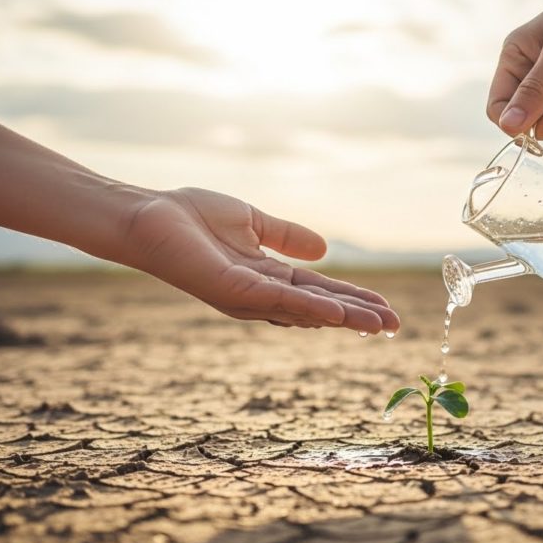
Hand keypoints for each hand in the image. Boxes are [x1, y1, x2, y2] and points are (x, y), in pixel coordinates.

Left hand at [124, 187, 399, 332]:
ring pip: (306, 310)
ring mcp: (247, 296)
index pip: (319, 291)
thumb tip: (325, 250)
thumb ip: (286, 236)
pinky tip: (336, 314)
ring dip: (344, 318)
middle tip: (396, 327)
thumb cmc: (190, 217)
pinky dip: (309, 309)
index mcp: (267, 277)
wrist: (147, 216)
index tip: (386, 309)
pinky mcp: (232, 291)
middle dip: (358, 317)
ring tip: (379, 325)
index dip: (353, 300)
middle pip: (319, 308)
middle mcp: (260, 294)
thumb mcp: (253, 222)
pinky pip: (277, 301)